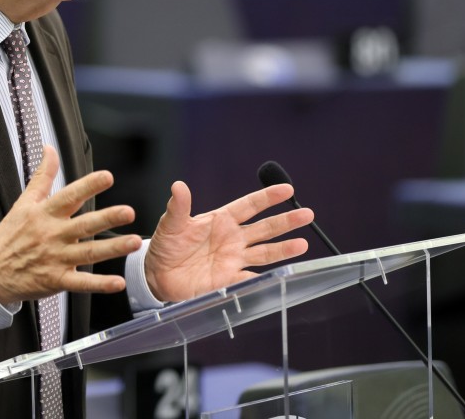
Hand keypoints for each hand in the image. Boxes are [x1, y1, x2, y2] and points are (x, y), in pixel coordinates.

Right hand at [0, 146, 142, 305]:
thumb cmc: (11, 235)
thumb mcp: (24, 202)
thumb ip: (42, 176)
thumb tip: (50, 149)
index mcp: (45, 214)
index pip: (69, 196)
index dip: (88, 186)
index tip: (107, 177)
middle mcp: (52, 235)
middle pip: (83, 224)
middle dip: (107, 218)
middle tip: (128, 212)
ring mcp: (55, 258)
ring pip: (88, 253)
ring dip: (112, 248)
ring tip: (134, 242)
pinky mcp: (56, 280)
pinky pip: (81, 283)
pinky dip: (100, 284)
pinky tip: (118, 282)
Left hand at [144, 181, 313, 302]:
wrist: (157, 274)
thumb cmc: (166, 245)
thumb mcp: (171, 224)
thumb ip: (178, 207)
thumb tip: (178, 186)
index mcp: (221, 220)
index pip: (249, 205)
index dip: (268, 197)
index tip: (287, 190)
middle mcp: (233, 238)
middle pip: (265, 228)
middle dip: (286, 221)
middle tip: (307, 214)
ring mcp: (233, 259)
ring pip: (265, 252)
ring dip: (283, 249)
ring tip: (303, 244)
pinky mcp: (229, 279)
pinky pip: (250, 278)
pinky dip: (263, 279)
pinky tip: (278, 277)